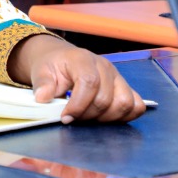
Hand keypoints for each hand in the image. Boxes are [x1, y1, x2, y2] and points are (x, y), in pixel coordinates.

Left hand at [7, 34, 146, 123]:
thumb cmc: (53, 66)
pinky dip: (124, 116)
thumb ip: (43, 84)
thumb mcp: (41, 71)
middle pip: (106, 98)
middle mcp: (104, 66)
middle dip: (88, 115)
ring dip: (107, 117)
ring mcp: (118, 77)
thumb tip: (43, 98)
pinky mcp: (125, 87)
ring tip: (89, 117)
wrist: (61, 59)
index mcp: (82, 60)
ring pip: (125, 103)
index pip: (89, 83)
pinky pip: (137, 105)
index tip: (66, 117)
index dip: (78, 105)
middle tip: (74, 118)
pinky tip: (106, 117)